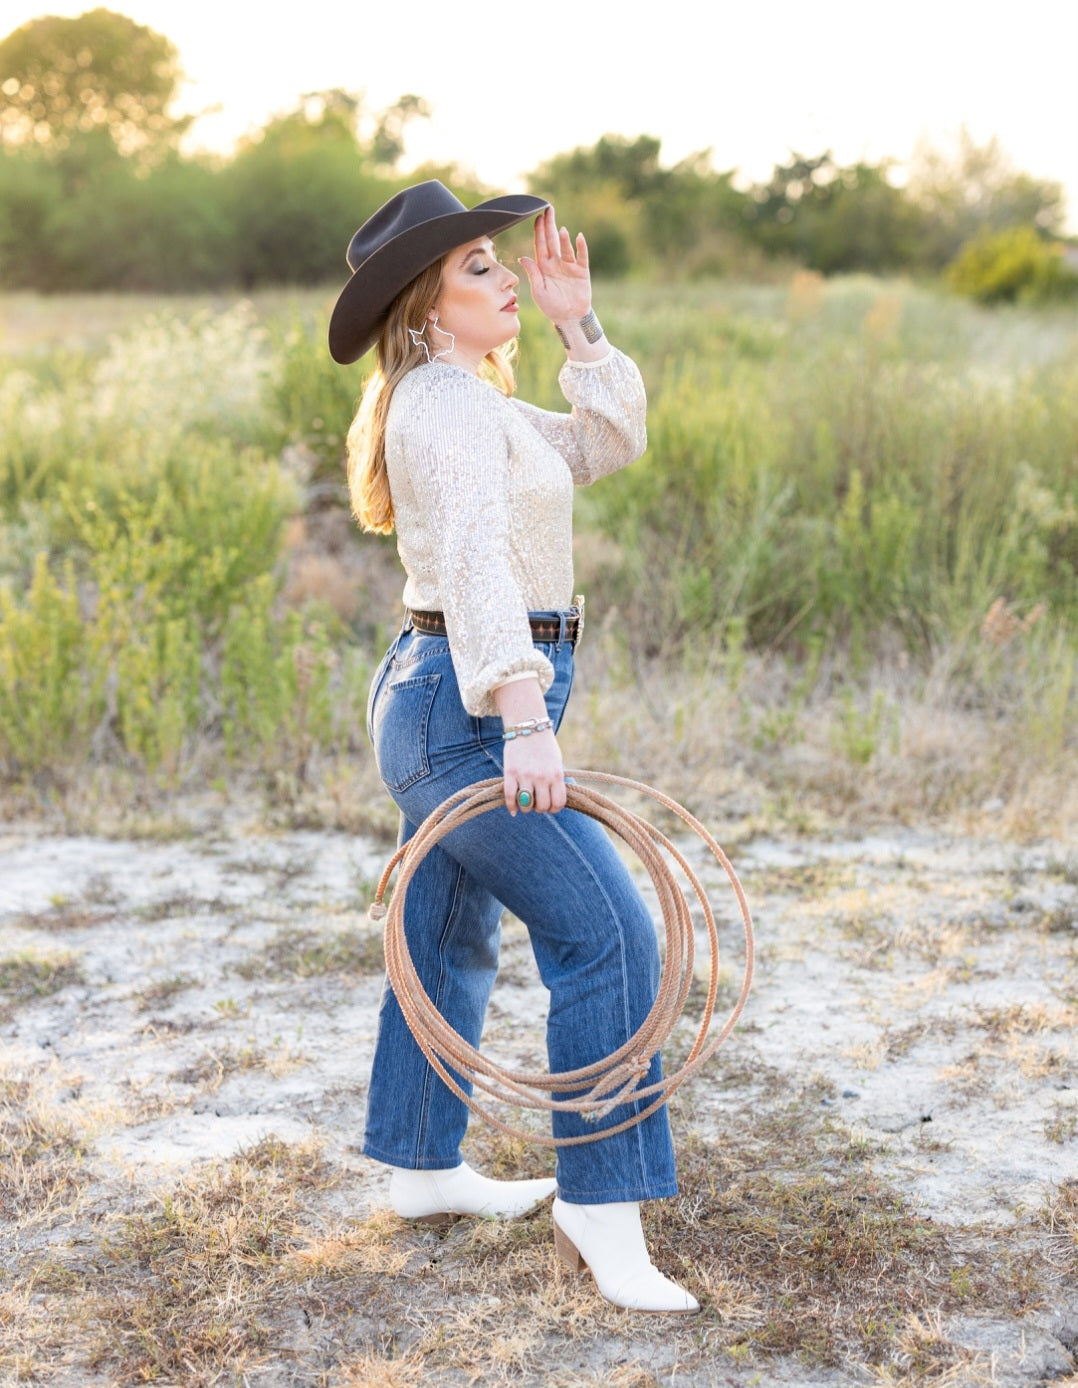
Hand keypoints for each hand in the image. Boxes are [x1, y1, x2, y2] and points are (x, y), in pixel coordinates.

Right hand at [503, 729, 565, 815]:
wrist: (528, 727)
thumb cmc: (544, 746)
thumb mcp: (556, 762)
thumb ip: (556, 780)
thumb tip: (554, 800)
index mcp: (556, 774)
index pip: (558, 803)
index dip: (554, 809)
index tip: (550, 806)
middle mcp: (542, 777)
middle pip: (542, 806)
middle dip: (540, 808)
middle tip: (536, 803)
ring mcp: (525, 776)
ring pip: (527, 805)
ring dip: (526, 808)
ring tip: (525, 803)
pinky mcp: (510, 773)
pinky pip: (510, 797)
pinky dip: (511, 806)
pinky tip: (513, 809)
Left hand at [518, 205, 591, 324]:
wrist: (569, 318)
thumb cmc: (551, 307)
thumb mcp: (539, 292)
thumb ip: (533, 274)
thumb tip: (523, 258)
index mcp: (544, 266)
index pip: (539, 245)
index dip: (538, 231)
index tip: (537, 217)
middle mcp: (556, 263)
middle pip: (552, 241)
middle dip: (550, 225)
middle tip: (549, 209)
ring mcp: (569, 265)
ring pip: (566, 248)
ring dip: (564, 239)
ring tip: (561, 229)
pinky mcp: (581, 271)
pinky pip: (581, 256)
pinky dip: (581, 247)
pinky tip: (578, 237)